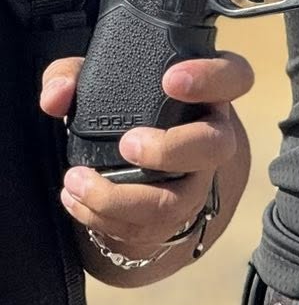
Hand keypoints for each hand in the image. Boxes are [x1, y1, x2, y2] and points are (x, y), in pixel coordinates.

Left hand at [40, 52, 252, 273]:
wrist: (135, 161)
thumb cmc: (125, 109)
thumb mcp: (96, 82)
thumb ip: (69, 77)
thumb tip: (56, 98)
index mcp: (208, 94)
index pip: (235, 78)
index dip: (212, 79)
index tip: (171, 80)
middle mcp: (213, 137)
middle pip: (216, 146)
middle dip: (170, 149)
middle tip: (127, 143)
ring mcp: (196, 181)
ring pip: (178, 200)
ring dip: (121, 197)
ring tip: (76, 180)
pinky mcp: (173, 216)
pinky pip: (146, 227)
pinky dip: (103, 217)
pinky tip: (74, 199)